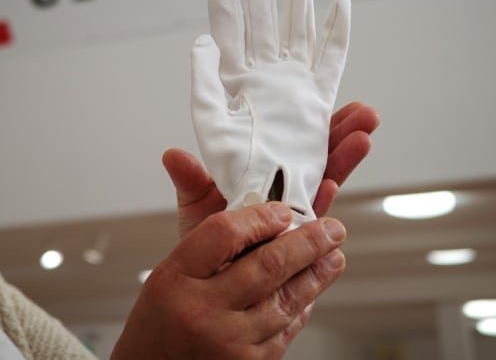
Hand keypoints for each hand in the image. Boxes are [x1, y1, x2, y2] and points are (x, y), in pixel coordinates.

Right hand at [111, 202, 346, 359]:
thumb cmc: (161, 315)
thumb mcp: (169, 264)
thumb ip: (189, 211)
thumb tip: (176, 154)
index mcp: (177, 277)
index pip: (224, 233)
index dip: (259, 217)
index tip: (283, 210)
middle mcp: (202, 310)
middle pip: (265, 266)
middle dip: (307, 243)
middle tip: (333, 228)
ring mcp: (228, 343)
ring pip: (285, 300)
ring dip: (317, 275)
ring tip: (334, 255)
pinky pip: (285, 331)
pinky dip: (301, 307)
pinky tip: (312, 290)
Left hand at [166, 101, 378, 239]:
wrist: (208, 291)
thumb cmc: (206, 242)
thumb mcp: (196, 205)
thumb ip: (191, 181)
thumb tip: (172, 155)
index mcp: (264, 177)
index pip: (294, 144)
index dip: (312, 124)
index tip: (329, 103)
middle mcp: (285, 196)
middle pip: (320, 160)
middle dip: (342, 136)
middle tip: (364, 115)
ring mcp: (295, 221)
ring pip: (326, 185)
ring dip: (344, 162)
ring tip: (362, 139)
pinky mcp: (296, 248)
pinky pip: (312, 223)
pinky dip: (323, 203)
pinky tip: (332, 184)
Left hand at [191, 0, 350, 224]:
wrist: (265, 217)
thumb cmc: (229, 184)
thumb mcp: (207, 135)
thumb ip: (203, 91)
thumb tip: (197, 45)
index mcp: (232, 87)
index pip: (227, 35)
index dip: (224, 3)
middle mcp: (263, 81)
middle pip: (262, 24)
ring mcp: (292, 89)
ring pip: (297, 34)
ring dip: (297, 0)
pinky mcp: (318, 105)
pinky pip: (331, 65)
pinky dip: (337, 36)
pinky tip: (339, 5)